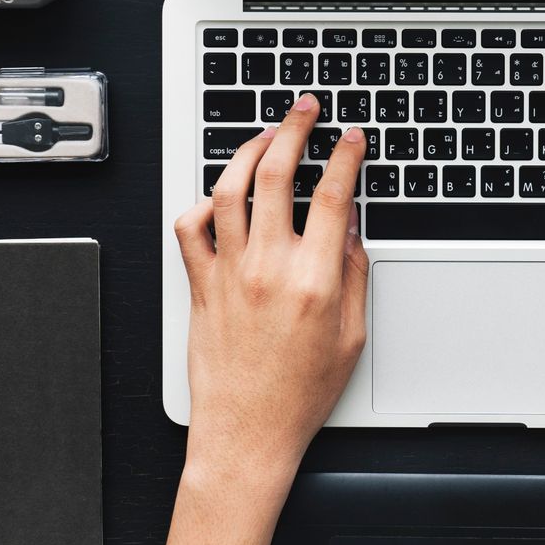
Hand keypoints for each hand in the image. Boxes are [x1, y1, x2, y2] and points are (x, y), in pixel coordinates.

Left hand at [172, 94, 368, 483]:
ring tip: (264, 136)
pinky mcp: (200, 285)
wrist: (247, 434)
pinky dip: (202, 203)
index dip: (345, 156)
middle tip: (303, 110)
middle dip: (293, 129)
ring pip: (229, 188)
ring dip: (246, 151)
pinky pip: (190, 227)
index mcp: (314, 280)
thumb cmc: (299, 395)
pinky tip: (219, 196)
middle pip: (277, 174)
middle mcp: (267, 268)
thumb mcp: (351, 336)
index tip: (351, 137)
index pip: (332, 195)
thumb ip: (354, 273)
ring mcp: (228, 273)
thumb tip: (351, 226)